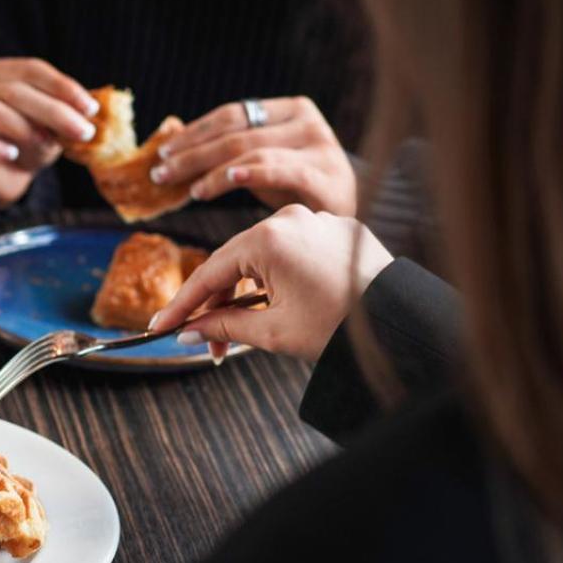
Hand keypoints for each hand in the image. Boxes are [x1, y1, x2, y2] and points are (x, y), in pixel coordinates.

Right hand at [0, 58, 98, 211]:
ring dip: (19, 124)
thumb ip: (65, 117)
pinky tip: (12, 154)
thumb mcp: (52, 128)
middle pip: (13, 90)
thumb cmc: (28, 143)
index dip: (62, 86)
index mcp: (2, 74)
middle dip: (53, 110)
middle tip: (83, 132)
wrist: (0, 177)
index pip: (31, 70)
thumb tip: (89, 113)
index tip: (91, 108)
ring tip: (46, 143)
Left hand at [149, 97, 356, 215]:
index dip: (194, 132)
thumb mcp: (262, 161)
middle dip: (193, 154)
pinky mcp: (327, 177)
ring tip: (189, 189)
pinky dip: (250, 173)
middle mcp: (308, 122)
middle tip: (160, 173)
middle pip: (237, 133)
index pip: (233, 114)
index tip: (163, 152)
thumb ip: (228, 148)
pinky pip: (280, 170)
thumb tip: (172, 137)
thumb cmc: (298, 189)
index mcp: (290, 110)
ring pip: (253, 151)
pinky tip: (224, 181)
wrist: (345, 220)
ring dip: (213, 171)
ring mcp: (321, 147)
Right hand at [149, 205, 391, 362]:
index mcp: (269, 237)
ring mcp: (316, 220)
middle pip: (235, 262)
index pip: (210, 272)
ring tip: (243, 331)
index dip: (183, 303)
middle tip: (208, 344)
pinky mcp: (337, 229)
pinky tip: (278, 306)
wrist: (400, 322)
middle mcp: (290, 217)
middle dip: (218, 305)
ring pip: (264, 256)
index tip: (162, 325)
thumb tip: (189, 331)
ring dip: (248, 292)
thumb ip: (223, 325)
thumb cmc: (339, 328)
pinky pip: (294, 251)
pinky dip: (280, 278)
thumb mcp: (272, 331)